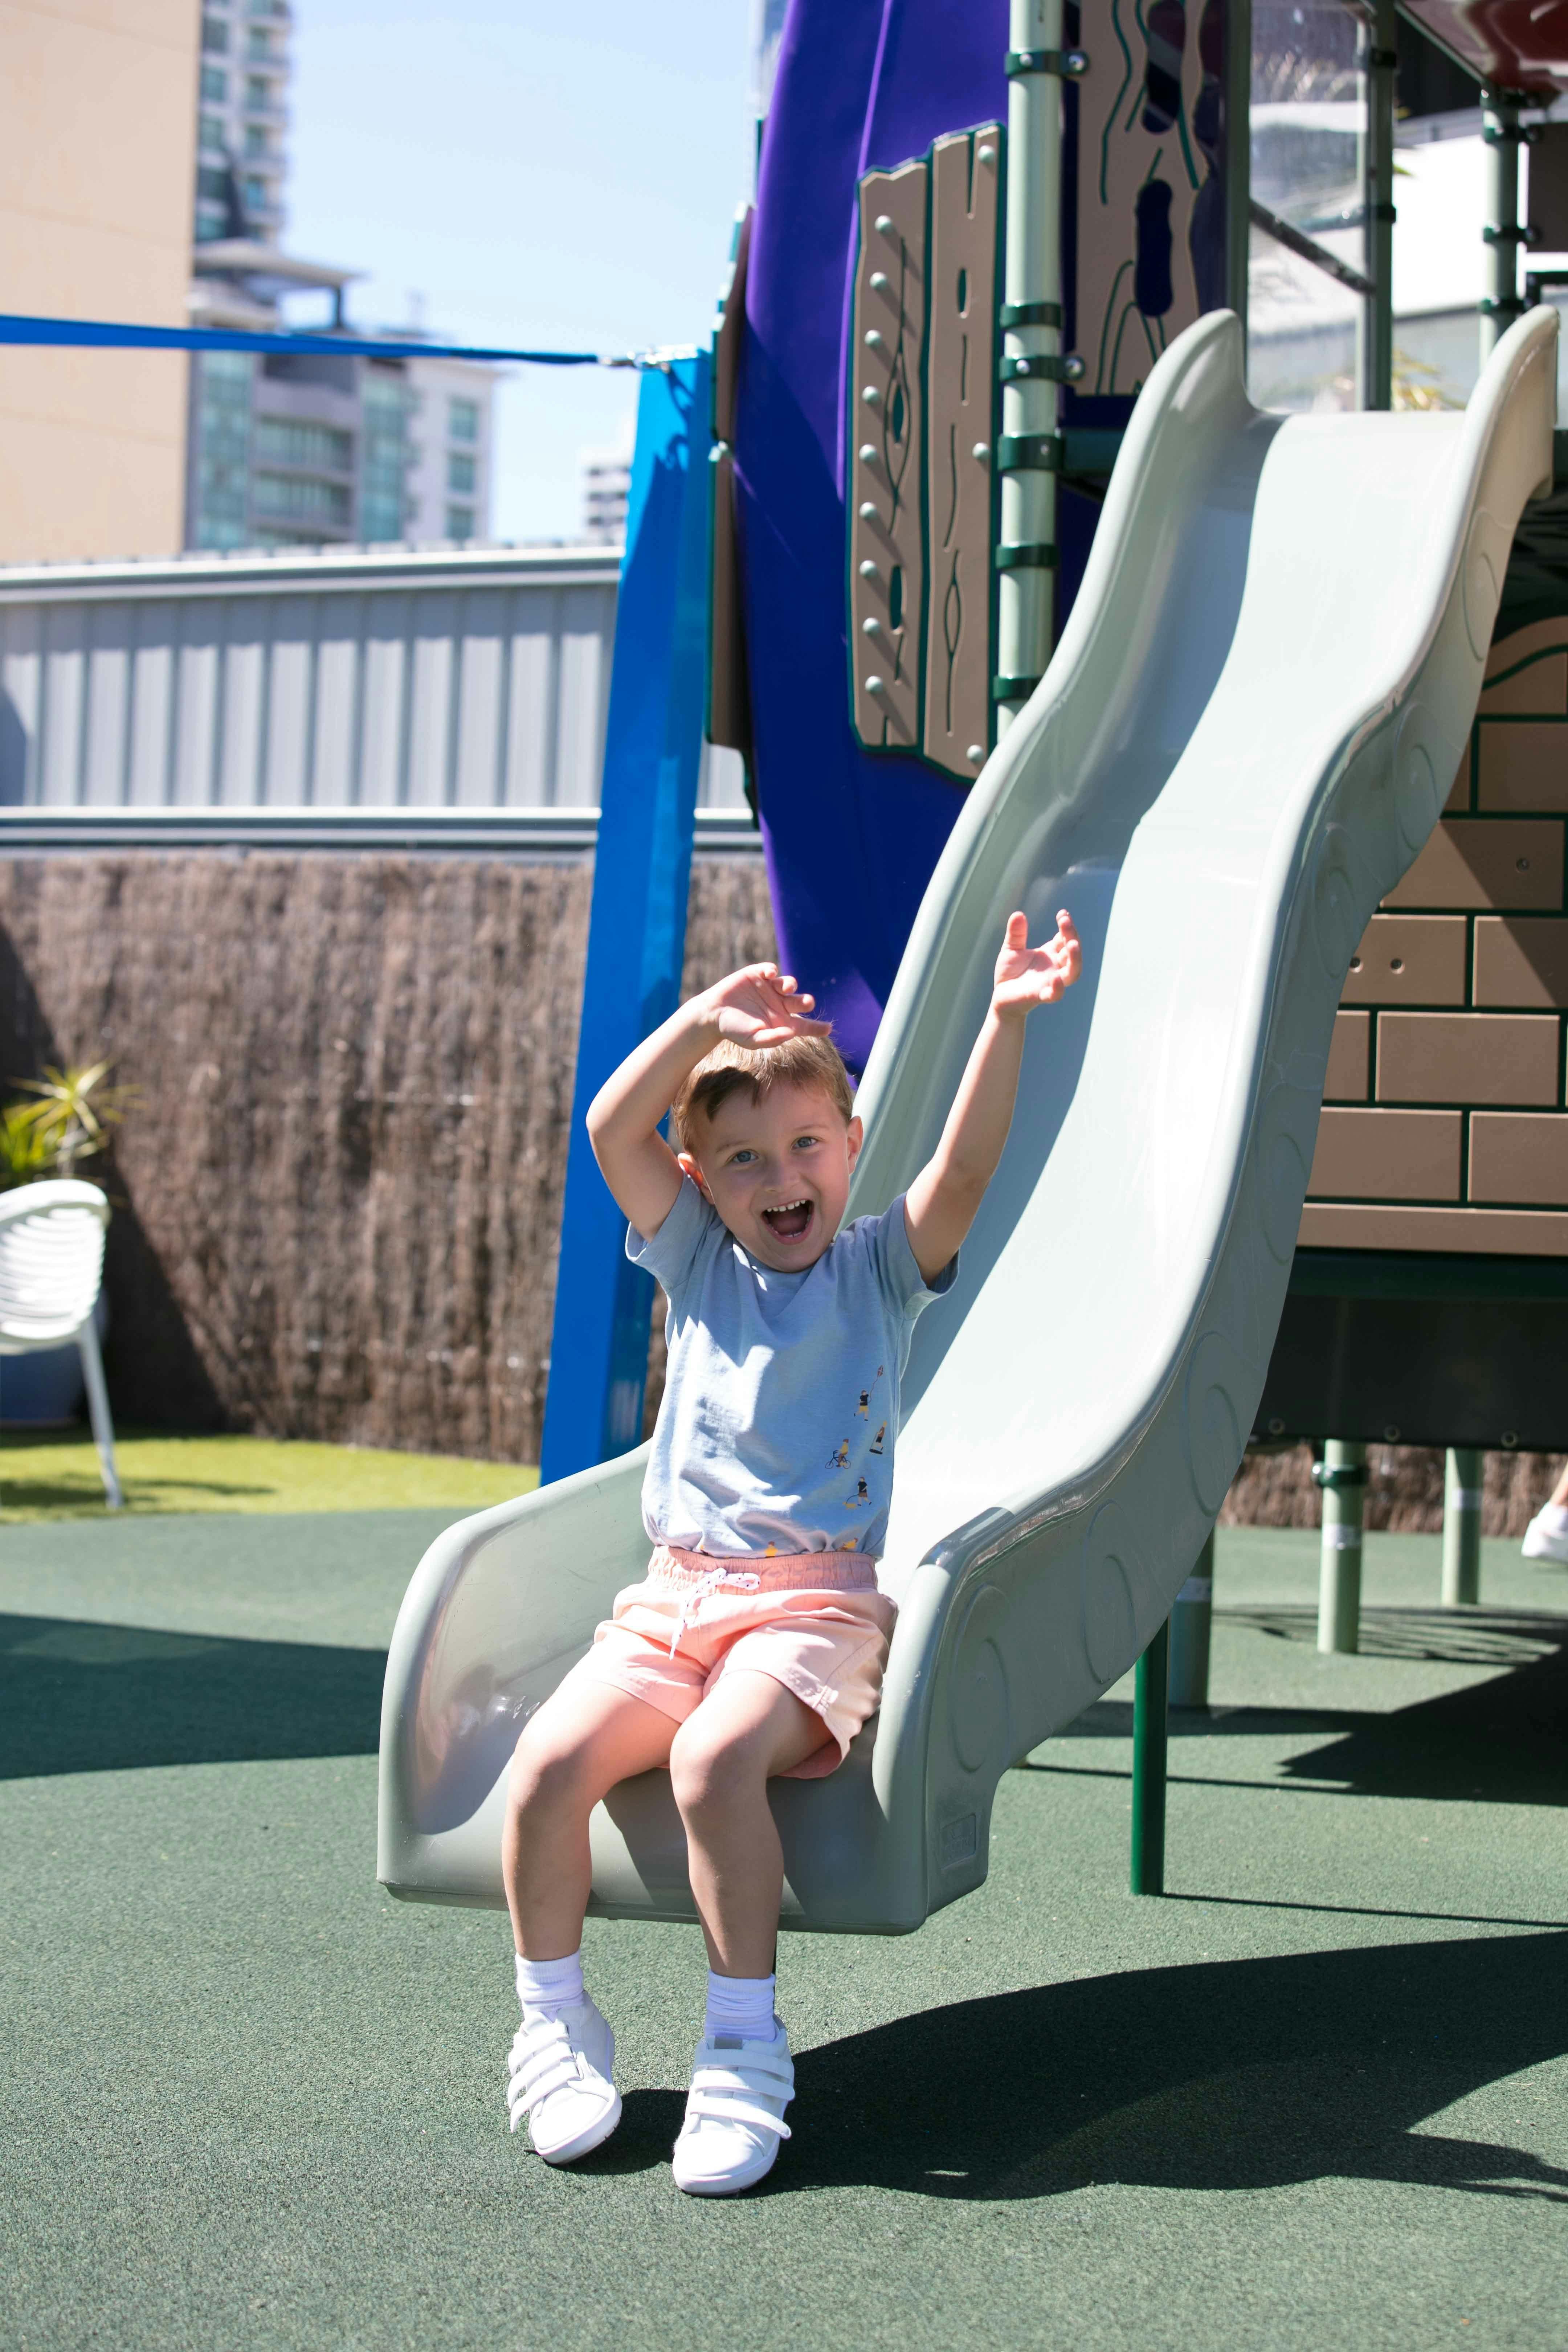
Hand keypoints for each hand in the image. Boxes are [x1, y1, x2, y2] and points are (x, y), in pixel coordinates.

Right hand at [703, 962, 831, 1047]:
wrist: (714, 1014)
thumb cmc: (734, 1030)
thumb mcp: (753, 1040)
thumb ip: (772, 1038)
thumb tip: (792, 1033)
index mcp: (783, 1022)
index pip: (805, 1026)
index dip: (817, 1027)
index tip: (829, 1028)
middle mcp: (780, 1004)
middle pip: (801, 1002)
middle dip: (807, 1001)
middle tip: (807, 1002)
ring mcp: (770, 989)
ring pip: (789, 984)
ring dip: (790, 984)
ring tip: (786, 987)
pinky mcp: (758, 975)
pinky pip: (771, 970)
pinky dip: (772, 970)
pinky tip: (769, 974)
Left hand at [990, 909, 1081, 1020]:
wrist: (1001, 996)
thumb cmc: (1010, 972)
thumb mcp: (1011, 949)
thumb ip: (1016, 934)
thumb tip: (1018, 914)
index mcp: (1051, 954)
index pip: (1065, 938)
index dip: (1066, 926)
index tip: (1062, 914)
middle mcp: (1055, 967)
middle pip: (1072, 952)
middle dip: (1072, 936)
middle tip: (1066, 921)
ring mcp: (1051, 982)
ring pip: (1072, 972)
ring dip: (1075, 959)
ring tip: (1073, 944)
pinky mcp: (1041, 996)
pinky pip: (1055, 994)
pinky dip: (1058, 988)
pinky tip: (1055, 978)